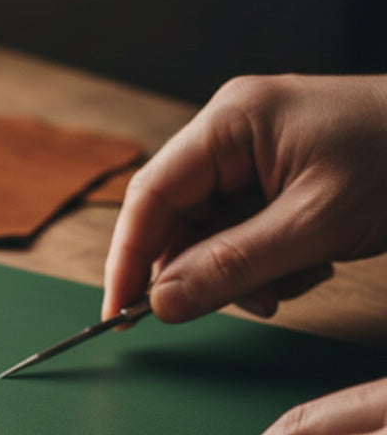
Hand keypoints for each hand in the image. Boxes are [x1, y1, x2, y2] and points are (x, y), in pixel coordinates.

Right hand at [103, 74, 386, 322]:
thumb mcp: (315, 224)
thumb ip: (230, 267)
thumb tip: (159, 303)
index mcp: (231, 123)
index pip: (151, 196)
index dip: (127, 258)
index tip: (119, 312)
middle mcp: (232, 135)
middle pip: (177, 220)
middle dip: (203, 271)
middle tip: (238, 303)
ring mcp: (255, 158)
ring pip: (210, 236)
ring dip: (242, 274)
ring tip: (291, 282)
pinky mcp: (277, 180)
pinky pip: (242, 236)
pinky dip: (268, 265)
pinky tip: (309, 264)